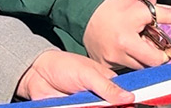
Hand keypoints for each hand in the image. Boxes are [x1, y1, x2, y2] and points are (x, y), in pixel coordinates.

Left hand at [16, 50, 133, 103]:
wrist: (36, 74)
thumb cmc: (64, 66)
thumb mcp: (87, 74)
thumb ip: (107, 87)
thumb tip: (130, 97)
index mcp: (107, 82)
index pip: (124, 96)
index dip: (129, 103)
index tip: (133, 106)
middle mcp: (100, 97)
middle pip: (112, 107)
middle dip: (113, 107)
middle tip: (100, 104)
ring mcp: (88, 105)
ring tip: (86, 103)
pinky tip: (81, 106)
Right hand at [83, 0, 170, 69]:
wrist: (87, 10)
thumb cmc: (116, 8)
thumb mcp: (143, 8)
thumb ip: (168, 15)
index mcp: (128, 42)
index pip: (156, 60)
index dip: (162, 54)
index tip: (159, 46)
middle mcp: (117, 55)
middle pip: (145, 66)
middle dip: (150, 55)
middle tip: (144, 41)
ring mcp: (108, 62)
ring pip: (134, 68)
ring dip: (138, 58)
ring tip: (132, 42)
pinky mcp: (101, 64)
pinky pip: (120, 68)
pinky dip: (125, 60)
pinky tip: (121, 47)